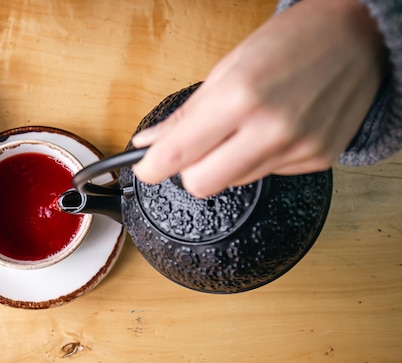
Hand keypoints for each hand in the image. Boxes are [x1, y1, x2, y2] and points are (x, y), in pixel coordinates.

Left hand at [131, 0, 386, 196]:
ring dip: (227, 162)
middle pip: (202, 185)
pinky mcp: (317, 160)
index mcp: (239, 97)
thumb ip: (185, 114)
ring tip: (245, 126)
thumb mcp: (227, 67)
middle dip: (190, 170)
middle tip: (195, 148)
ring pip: (234, 182)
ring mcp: (297, 149)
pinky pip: (267, 174)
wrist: (359, 37)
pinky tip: (273, 130)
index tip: (144, 168)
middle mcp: (271, 129)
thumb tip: (150, 143)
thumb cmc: (292, 41)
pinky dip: (260, 158)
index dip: (151, 168)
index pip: (178, 155)